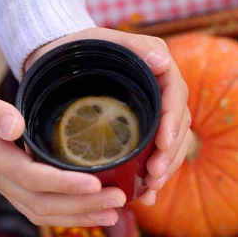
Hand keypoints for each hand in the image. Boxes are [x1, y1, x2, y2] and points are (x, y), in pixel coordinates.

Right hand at [0, 64, 125, 226]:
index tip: (97, 183)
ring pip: (41, 210)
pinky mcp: (3, 178)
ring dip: (78, 215)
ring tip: (113, 214)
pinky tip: (87, 209)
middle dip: (83, 206)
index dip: (66, 184)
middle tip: (120, 201)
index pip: (32, 177)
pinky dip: (64, 212)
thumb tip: (16, 127)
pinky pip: (35, 204)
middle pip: (43, 203)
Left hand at [26, 27, 191, 205]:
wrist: (60, 60)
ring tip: (151, 190)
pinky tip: (147, 196)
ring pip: (170, 145)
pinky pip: (154, 155)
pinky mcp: (140, 131)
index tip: (163, 145)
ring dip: (165, 169)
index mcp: (158, 71)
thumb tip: (162, 62)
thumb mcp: (103, 40)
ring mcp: (152, 114)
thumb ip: (135, 48)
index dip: (173, 124)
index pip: (175, 98)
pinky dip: (151, 176)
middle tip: (155, 177)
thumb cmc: (80, 47)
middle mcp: (161, 93)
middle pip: (178, 128)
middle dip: (170, 155)